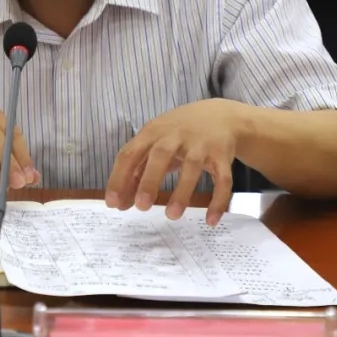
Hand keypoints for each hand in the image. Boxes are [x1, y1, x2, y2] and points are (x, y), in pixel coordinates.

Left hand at [105, 99, 238, 225]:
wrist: (219, 115)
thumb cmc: (177, 134)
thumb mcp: (154, 143)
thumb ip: (136, 171)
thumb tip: (120, 203)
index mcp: (153, 132)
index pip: (131, 153)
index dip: (120, 177)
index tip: (113, 203)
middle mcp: (176, 136)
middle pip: (161, 155)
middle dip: (150, 181)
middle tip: (142, 206)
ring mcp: (201, 145)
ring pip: (192, 168)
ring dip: (182, 192)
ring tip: (172, 215)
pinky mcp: (222, 156)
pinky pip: (223, 179)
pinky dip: (218, 200)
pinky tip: (210, 220)